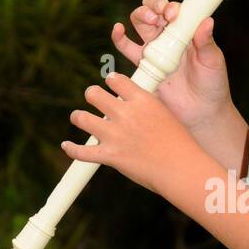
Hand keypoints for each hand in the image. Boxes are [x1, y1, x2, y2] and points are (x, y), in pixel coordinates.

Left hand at [61, 73, 197, 194]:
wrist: (182, 168)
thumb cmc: (180, 144)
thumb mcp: (167, 115)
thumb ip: (147, 108)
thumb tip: (136, 107)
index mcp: (142, 101)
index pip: (115, 80)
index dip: (110, 81)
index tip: (110, 85)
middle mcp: (125, 114)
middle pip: (93, 94)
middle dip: (92, 95)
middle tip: (95, 101)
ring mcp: (115, 135)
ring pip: (82, 118)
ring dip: (78, 117)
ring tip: (78, 118)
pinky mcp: (110, 156)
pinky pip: (81, 152)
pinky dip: (71, 148)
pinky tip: (66, 145)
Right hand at [111, 0, 232, 132]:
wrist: (201, 112)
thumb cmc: (212, 84)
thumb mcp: (213, 61)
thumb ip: (207, 43)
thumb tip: (207, 21)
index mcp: (186, 30)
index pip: (174, 8)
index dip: (171, 6)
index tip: (174, 14)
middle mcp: (168, 35)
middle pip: (152, 9)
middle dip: (153, 5)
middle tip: (160, 16)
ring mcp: (154, 48)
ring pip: (139, 22)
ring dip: (140, 15)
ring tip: (150, 22)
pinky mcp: (143, 64)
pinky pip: (125, 47)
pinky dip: (118, 36)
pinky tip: (118, 29)